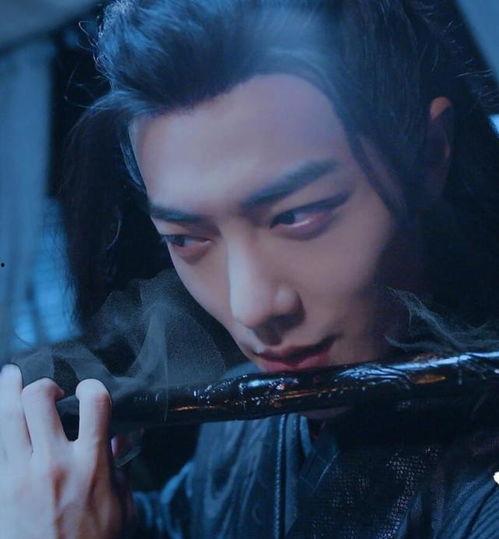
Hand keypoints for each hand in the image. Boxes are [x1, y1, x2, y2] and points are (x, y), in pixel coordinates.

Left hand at [0, 364, 128, 538]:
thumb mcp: (122, 506)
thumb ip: (120, 469)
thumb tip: (117, 438)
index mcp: (91, 464)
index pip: (94, 403)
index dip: (92, 387)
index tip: (88, 392)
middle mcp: (54, 463)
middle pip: (39, 400)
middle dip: (44, 385)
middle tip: (50, 391)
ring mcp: (22, 474)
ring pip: (7, 416)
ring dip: (8, 389)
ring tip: (11, 376)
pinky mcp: (1, 488)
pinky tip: (1, 409)